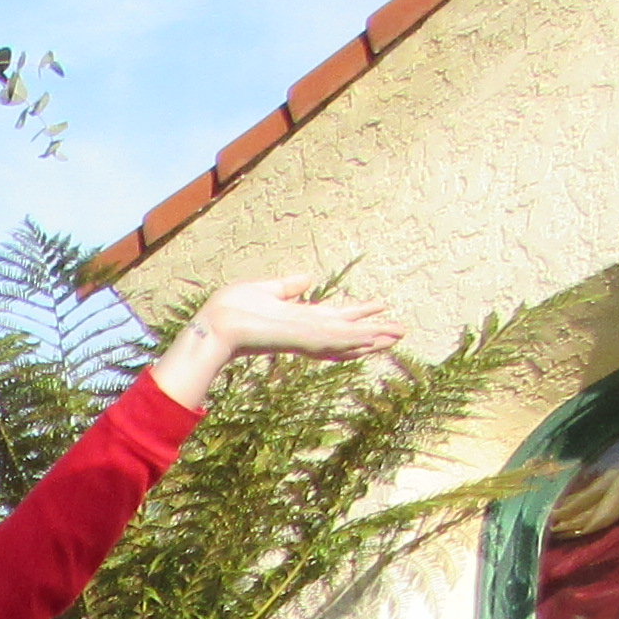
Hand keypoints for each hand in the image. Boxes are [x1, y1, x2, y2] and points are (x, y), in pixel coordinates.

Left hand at [151, 274, 410, 403]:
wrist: (217, 323)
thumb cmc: (232, 308)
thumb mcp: (266, 289)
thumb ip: (288, 286)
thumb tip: (307, 279)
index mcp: (299, 318)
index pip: (336, 316)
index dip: (359, 313)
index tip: (380, 306)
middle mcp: (307, 330)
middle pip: (349, 331)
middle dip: (375, 330)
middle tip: (401, 330)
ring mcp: (307, 337)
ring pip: (348, 339)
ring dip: (373, 338)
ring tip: (398, 335)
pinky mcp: (303, 339)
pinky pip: (335, 340)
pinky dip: (355, 340)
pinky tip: (375, 339)